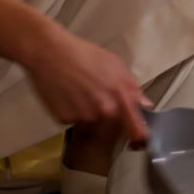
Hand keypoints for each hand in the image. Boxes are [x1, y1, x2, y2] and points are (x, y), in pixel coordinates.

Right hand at [22, 24, 149, 144]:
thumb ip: (131, 86)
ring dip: (88, 113)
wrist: (49, 52)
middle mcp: (103, 111)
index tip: (138, 141)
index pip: (134, 127)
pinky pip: (72, 120)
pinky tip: (66, 94)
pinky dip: (71, 111)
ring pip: (91, 123)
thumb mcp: (113, 63)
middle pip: (110, 125)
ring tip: (78, 91)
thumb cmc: (83, 53)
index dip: (138, 137)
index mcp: (119, 97)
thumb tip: (144, 104)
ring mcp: (82, 117)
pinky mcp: (64, 119)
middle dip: (106, 115)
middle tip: (94, 95)